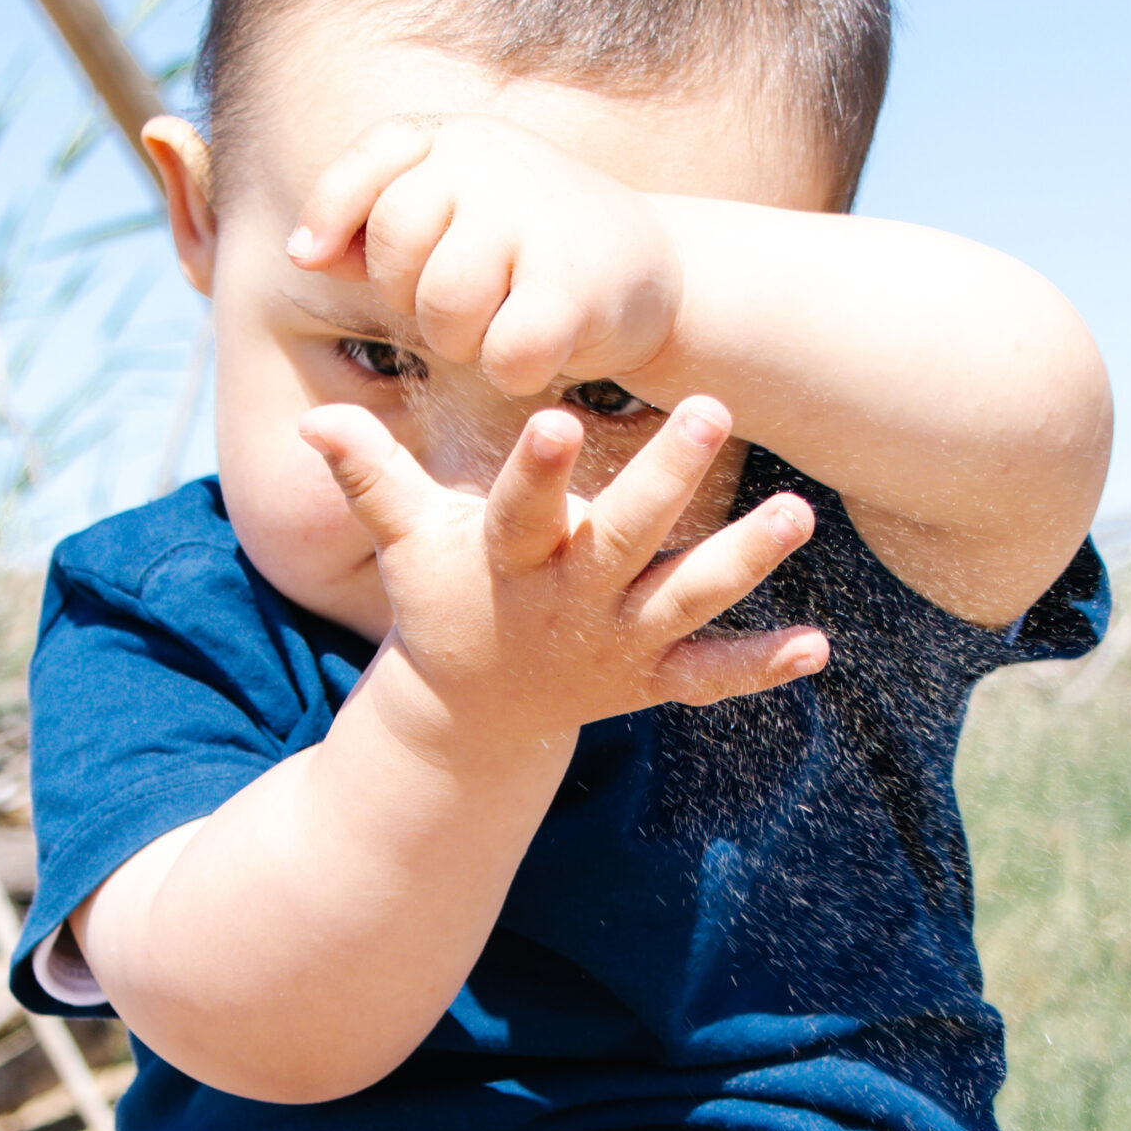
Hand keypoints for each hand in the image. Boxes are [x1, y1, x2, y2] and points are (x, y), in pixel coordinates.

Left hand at [288, 115, 682, 396]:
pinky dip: (512, 369)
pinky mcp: (577, 285)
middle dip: (408, 293)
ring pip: (443, 304)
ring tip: (498, 324)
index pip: (373, 157)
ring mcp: (539, 217)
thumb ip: (375, 225)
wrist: (652, 271)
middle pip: (397, 240)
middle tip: (458, 301)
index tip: (310, 258)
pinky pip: (504, 351)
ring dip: (460, 340)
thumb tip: (304, 253)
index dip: (332, 210)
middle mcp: (497, 162)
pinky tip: (541, 350)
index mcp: (460, 139)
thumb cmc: (527, 251)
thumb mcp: (452, 214)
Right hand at [297, 393, 829, 753]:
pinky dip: (762, 667)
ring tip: (801, 514)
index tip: (558, 420)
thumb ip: (370, 475)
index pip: (521, 510)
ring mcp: (618, 645)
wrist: (469, 719)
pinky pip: (712, 678)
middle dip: (668, 478)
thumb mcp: (404, 540)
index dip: (538, 471)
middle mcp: (571, 601)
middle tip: (712, 411)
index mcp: (511, 560)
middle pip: (625, 538)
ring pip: (689, 599)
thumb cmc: (444, 597)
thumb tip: (312, 421)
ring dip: (745, 560)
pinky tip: (818, 647)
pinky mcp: (652, 680)